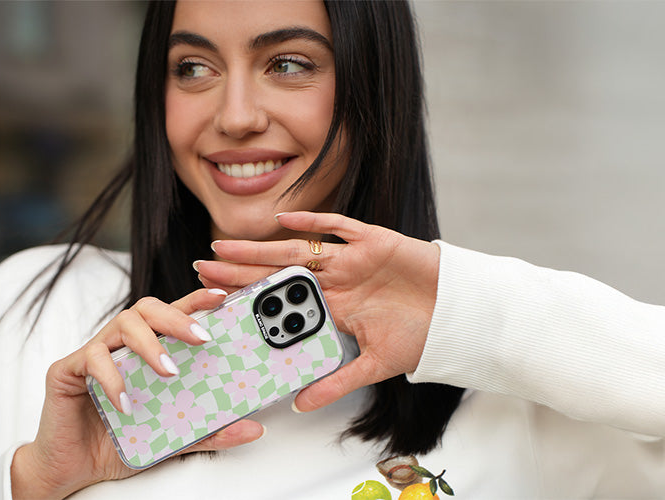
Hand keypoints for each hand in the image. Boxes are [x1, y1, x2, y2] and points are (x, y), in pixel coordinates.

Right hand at [12, 288, 264, 498]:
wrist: (72, 470)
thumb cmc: (119, 443)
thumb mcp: (174, 438)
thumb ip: (211, 432)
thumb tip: (254, 428)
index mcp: (145, 351)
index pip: (173, 315)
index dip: (196, 300)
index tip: (223, 297)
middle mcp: (120, 345)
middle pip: (148, 308)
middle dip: (178, 317)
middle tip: (202, 338)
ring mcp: (93, 353)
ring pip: (123, 324)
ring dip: (150, 344)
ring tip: (168, 371)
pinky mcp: (68, 369)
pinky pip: (92, 359)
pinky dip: (113, 379)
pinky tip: (127, 403)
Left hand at [196, 211, 440, 412]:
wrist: (461, 314)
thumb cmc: (421, 336)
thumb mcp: (373, 366)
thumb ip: (336, 382)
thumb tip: (299, 405)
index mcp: (333, 306)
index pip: (281, 300)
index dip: (249, 298)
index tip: (215, 299)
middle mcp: (336, 280)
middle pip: (278, 272)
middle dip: (241, 271)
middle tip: (203, 269)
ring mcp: (352, 259)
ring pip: (297, 251)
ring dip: (261, 248)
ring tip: (224, 248)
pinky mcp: (374, 241)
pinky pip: (340, 227)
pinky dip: (314, 223)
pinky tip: (284, 221)